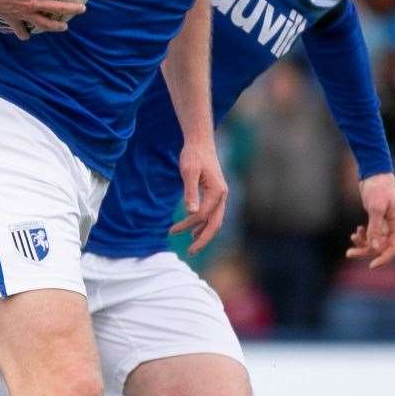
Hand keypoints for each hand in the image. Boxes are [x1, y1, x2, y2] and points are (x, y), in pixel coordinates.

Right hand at [0, 0, 87, 38]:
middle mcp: (32, 2)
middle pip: (57, 8)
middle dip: (72, 9)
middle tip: (82, 9)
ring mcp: (22, 12)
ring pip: (43, 23)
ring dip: (55, 26)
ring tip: (64, 27)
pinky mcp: (10, 18)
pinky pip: (19, 29)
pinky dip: (24, 33)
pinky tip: (27, 36)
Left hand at [168, 139, 228, 253]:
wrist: (200, 142)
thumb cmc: (193, 155)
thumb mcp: (189, 173)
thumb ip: (190, 193)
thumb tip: (191, 213)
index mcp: (217, 191)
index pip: (203, 215)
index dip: (188, 225)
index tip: (172, 230)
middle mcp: (222, 195)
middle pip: (215, 224)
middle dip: (203, 240)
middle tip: (190, 253)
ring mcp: (220, 195)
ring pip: (215, 221)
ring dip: (204, 233)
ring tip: (191, 245)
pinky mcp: (215, 193)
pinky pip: (212, 214)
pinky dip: (204, 224)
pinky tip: (194, 230)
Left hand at [346, 172, 394, 268]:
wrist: (375, 173)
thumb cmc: (379, 188)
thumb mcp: (376, 207)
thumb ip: (375, 227)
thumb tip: (374, 246)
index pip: (394, 248)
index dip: (384, 258)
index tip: (371, 265)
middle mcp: (394, 227)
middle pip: (382, 248)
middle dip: (366, 252)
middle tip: (349, 253)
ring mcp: (386, 225)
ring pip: (375, 243)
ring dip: (362, 244)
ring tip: (352, 238)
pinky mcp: (377, 222)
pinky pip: (371, 236)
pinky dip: (363, 237)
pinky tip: (356, 231)